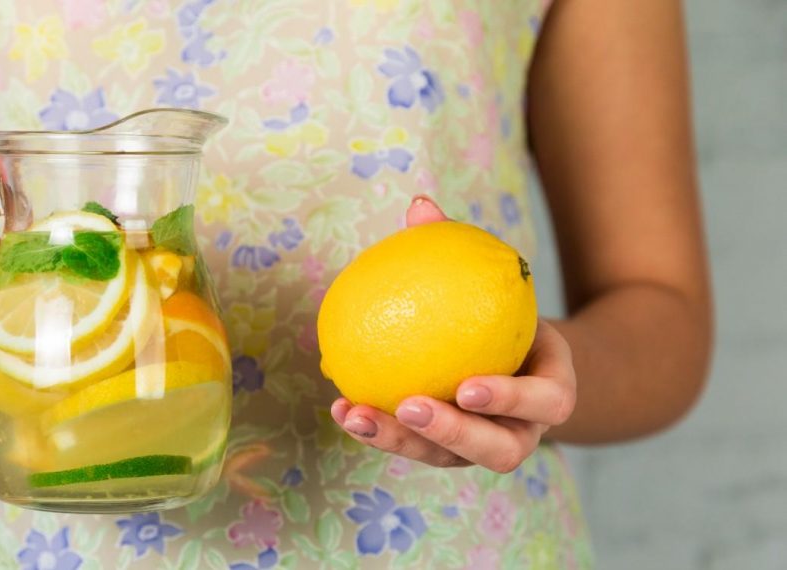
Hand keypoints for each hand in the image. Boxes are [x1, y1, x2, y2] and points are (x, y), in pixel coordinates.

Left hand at [329, 196, 576, 471]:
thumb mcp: (499, 284)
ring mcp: (483, 450)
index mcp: (552, 394)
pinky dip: (377, 429)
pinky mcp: (446, 454)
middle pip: (498, 450)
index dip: (511, 399)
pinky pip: (412, 446)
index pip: (546, 403)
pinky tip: (340, 406)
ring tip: (356, 413)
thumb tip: (420, 206)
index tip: (468, 384)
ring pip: (447, 459)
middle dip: (452, 433)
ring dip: (399, 440)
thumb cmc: (505, 311)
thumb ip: (463, 250)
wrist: (518, 359)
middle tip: (409, 405)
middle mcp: (522, 432)